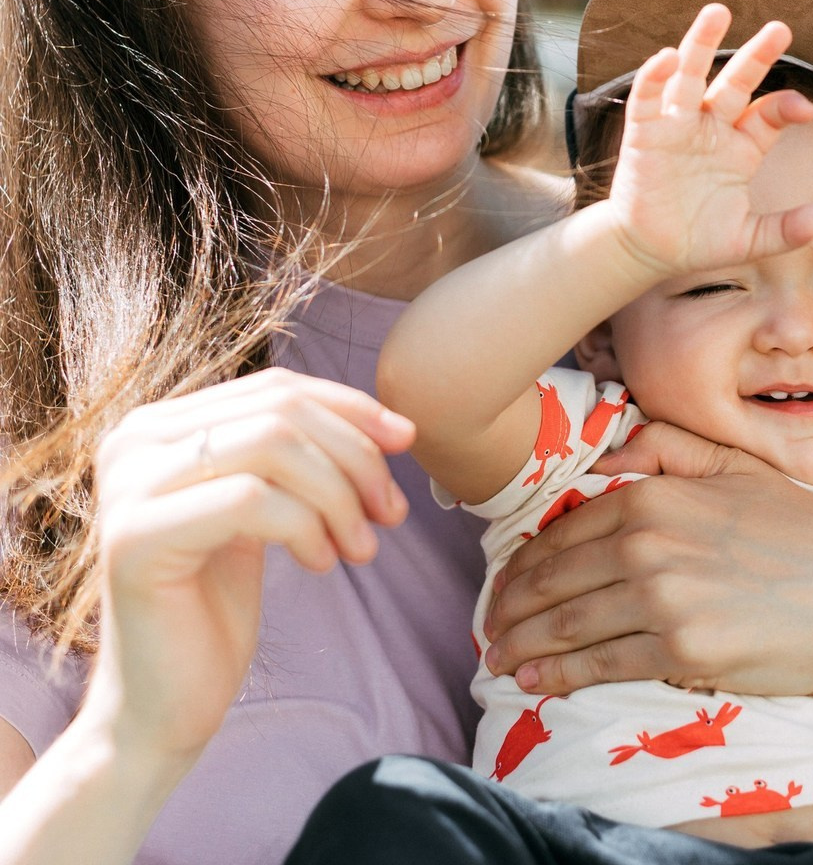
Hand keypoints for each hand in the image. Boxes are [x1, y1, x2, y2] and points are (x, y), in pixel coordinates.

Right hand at [85, 368, 413, 766]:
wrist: (163, 702)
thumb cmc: (218, 601)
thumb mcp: (269, 507)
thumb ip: (302, 454)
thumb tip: (395, 424)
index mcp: (163, 424)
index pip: (278, 388)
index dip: (352, 409)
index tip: (407, 442)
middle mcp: (133, 440)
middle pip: (280, 411)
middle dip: (354, 455)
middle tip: (390, 511)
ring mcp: (127, 486)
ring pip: (272, 447)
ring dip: (338, 495)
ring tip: (361, 547)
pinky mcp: (135, 538)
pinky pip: (251, 501)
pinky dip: (307, 527)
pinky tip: (321, 563)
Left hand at [482, 422, 812, 725]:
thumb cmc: (805, 535)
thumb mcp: (741, 470)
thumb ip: (672, 449)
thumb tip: (614, 451)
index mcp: (655, 495)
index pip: (567, 530)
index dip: (526, 560)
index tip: (505, 581)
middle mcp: (649, 542)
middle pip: (555, 577)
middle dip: (510, 604)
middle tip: (488, 623)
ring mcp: (661, 598)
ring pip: (566, 622)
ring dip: (521, 641)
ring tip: (498, 656)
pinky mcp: (678, 651)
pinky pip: (597, 663)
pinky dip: (556, 673)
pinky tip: (533, 679)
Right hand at [605, 3, 812, 278]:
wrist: (649, 252)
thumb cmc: (699, 240)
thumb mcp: (748, 241)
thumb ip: (785, 232)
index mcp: (742, 146)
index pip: (769, 113)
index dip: (787, 106)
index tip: (805, 111)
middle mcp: (712, 127)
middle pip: (736, 81)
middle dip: (756, 55)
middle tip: (781, 28)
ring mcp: (677, 126)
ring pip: (691, 76)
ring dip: (701, 44)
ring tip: (718, 12)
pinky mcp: (644, 133)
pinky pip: (648, 98)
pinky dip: (654, 77)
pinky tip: (667, 58)